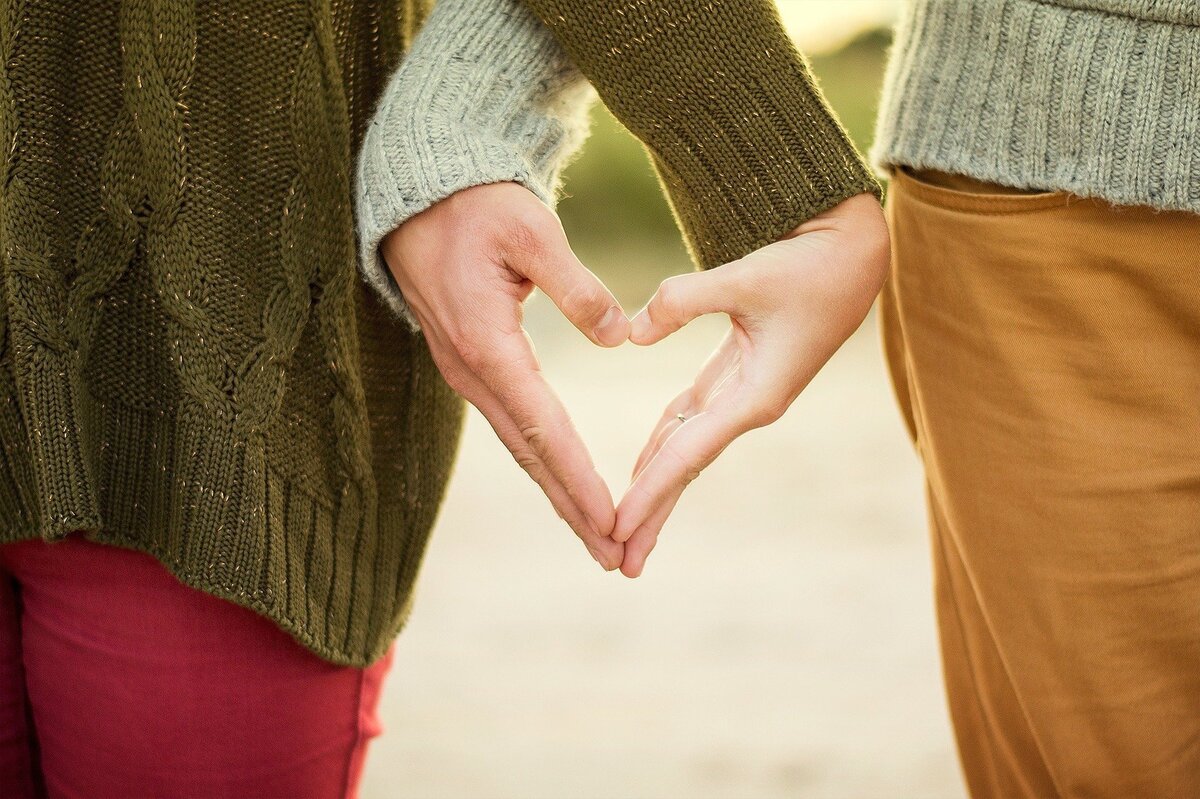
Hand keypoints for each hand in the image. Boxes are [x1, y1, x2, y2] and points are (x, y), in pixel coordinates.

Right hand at [380, 182, 630, 569]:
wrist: (417, 196)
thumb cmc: (476, 206)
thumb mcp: (531, 231)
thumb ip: (577, 286)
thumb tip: (620, 337)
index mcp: (488, 344)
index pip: (543, 427)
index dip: (579, 478)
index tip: (612, 520)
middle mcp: (472, 370)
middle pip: (530, 454)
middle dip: (572, 508)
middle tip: (614, 555)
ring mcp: (466, 372)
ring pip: (519, 446)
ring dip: (558, 492)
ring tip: (596, 534)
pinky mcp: (470, 364)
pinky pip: (511, 424)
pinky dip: (541, 460)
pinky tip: (562, 481)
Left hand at [614, 193, 889, 576]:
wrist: (853, 254)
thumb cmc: (809, 266)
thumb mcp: (746, 277)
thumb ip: (683, 301)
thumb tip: (631, 334)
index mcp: (756, 396)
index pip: (688, 455)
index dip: (649, 492)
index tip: (616, 528)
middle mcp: (749, 406)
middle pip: (686, 468)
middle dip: (652, 514)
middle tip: (618, 562)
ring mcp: (744, 394)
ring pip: (686, 448)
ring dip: (655, 487)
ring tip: (624, 529)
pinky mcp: (738, 375)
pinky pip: (691, 419)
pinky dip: (663, 443)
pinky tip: (642, 467)